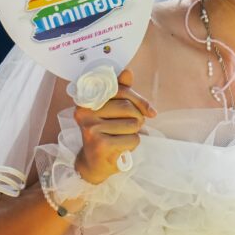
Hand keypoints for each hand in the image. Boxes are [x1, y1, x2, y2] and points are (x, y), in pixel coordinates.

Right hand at [73, 69, 153, 183]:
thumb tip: (127, 72)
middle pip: (127, 108)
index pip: (120, 91)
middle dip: (138, 118)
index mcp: (86, 101)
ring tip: (124, 137)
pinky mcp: (101, 145)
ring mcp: (91, 129)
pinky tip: (122, 147)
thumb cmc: (106, 132)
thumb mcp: (112, 110)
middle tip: (135, 126)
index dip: (139, 100)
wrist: (94, 163)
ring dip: (135, 132)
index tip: (149, 111)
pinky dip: (133, 144)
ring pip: (132, 124)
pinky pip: (132, 139)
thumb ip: (120, 91)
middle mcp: (85, 113)